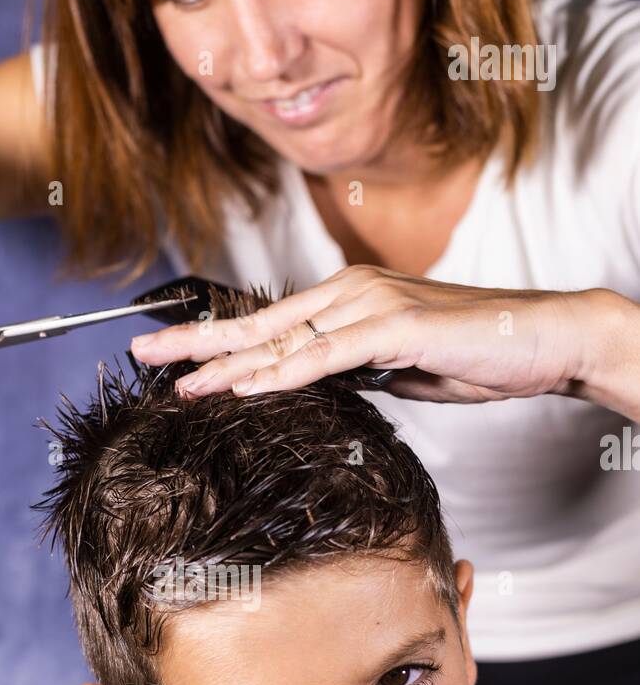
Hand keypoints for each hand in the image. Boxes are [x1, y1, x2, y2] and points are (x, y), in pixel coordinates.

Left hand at [131, 265, 639, 417]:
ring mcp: (370, 305)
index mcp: (347, 300)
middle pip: (257, 324)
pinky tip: (244, 390)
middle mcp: (349, 294)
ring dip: (226, 365)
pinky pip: (326, 356)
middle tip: (141, 357)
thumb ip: (352, 372)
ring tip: (177, 382)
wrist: (543, 338)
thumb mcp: (397, 369)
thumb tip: (314, 388)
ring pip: (282, 341)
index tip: (171, 360)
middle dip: (196, 344)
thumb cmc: (474, 354)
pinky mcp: (395, 328)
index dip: (216, 342)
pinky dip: (282, 375)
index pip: (268, 325)